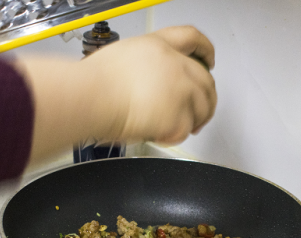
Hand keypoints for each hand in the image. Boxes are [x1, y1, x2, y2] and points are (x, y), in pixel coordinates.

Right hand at [16, 26, 215, 165]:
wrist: (91, 99)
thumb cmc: (93, 84)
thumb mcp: (121, 58)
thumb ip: (143, 67)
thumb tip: (147, 83)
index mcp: (158, 46)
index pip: (192, 38)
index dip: (205, 49)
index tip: (209, 58)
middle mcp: (174, 65)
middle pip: (205, 80)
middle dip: (205, 98)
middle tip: (198, 112)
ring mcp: (180, 90)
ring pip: (203, 107)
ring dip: (194, 120)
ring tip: (176, 127)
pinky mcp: (179, 115)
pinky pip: (184, 131)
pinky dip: (173, 136)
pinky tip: (159, 134)